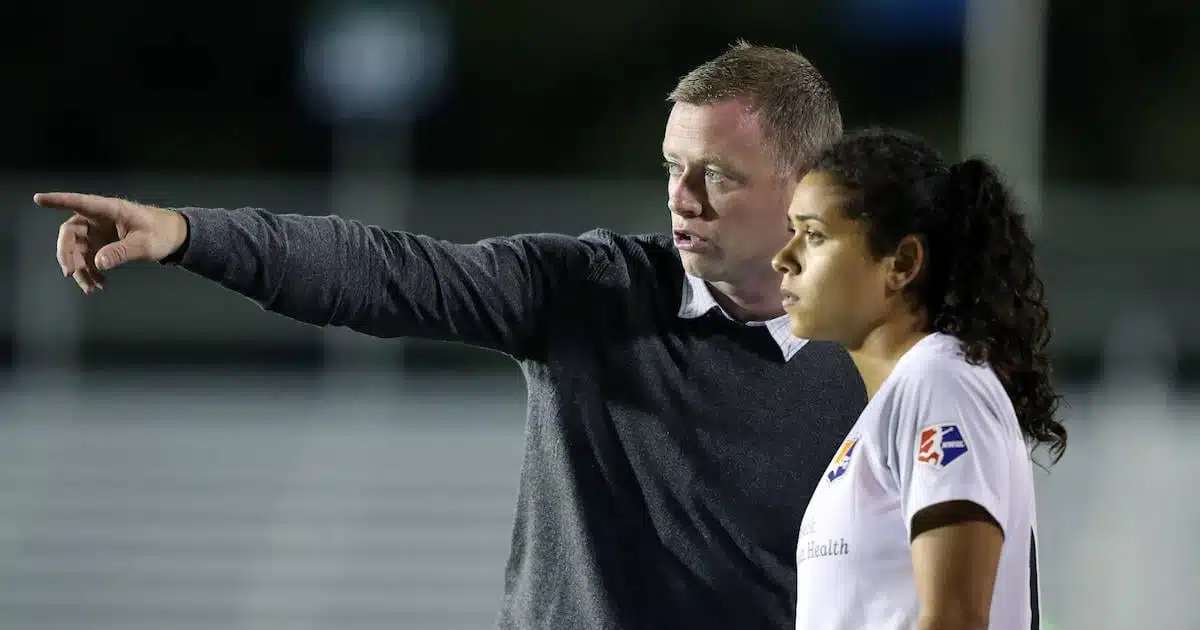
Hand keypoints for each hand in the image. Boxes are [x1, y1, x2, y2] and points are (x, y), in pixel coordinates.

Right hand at [35, 192, 188, 293]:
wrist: (175, 239)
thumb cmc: (163, 233)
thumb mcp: (145, 244)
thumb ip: (122, 252)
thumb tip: (98, 263)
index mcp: (110, 209)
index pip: (79, 202)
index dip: (58, 200)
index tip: (38, 198)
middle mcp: (99, 219)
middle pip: (71, 232)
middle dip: (68, 254)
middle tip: (71, 274)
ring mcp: (99, 232)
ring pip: (78, 250)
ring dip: (81, 269)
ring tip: (90, 288)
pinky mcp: (103, 244)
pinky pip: (89, 259)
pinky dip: (92, 273)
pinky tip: (100, 285)